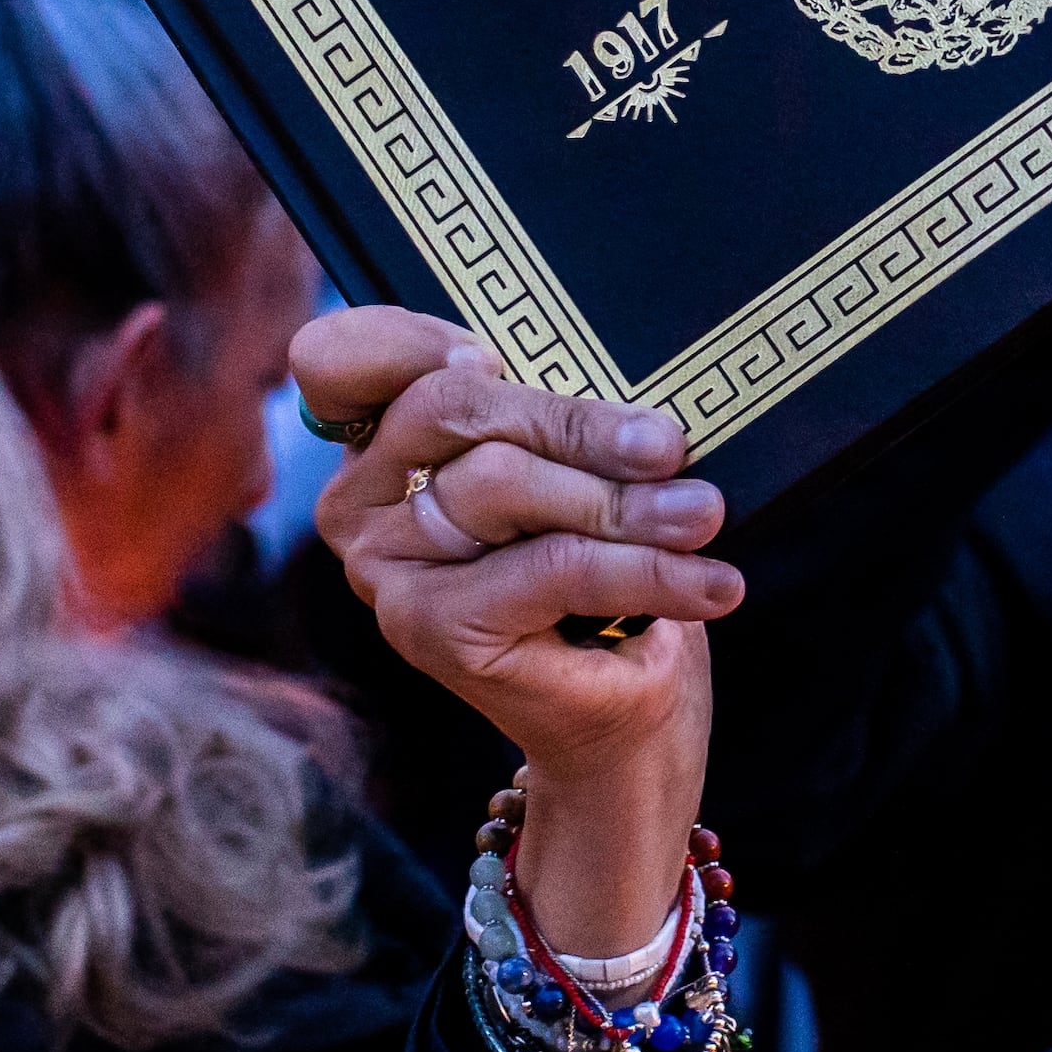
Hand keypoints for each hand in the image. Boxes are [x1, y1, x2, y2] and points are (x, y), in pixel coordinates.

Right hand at [296, 308, 734, 948]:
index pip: (343, 358)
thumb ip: (556, 412)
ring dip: (622, 501)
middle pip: (452, 408)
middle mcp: (359, 505)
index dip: (409, 337)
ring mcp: (385, 571)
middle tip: (671, 445)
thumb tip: (624, 390)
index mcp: (378, 443)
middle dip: (573, 420)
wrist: (618, 714)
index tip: (494, 348)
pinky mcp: (431, 629)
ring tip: (704, 516)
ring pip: (503, 485)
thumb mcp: (578, 468)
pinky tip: (708, 583)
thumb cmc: (601, 576)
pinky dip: (641, 570)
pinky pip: (550, 567)